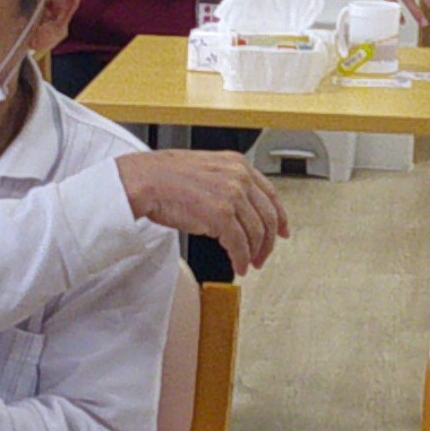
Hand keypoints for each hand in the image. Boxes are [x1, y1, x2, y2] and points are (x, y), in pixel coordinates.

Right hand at [117, 149, 291, 272]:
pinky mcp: (221, 216)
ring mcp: (232, 196)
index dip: (281, 217)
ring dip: (254, 254)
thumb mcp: (207, 169)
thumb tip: (241, 210)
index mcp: (238, 164)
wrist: (145, 180)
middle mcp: (239, 178)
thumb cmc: (165, 176)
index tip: (283, 231)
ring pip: (257, 233)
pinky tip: (238, 266)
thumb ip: (228, 183)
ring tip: (248, 264)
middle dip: (268, 242)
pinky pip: (240, 245)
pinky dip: (241, 259)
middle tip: (263, 256)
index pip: (271, 194)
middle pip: (268, 217)